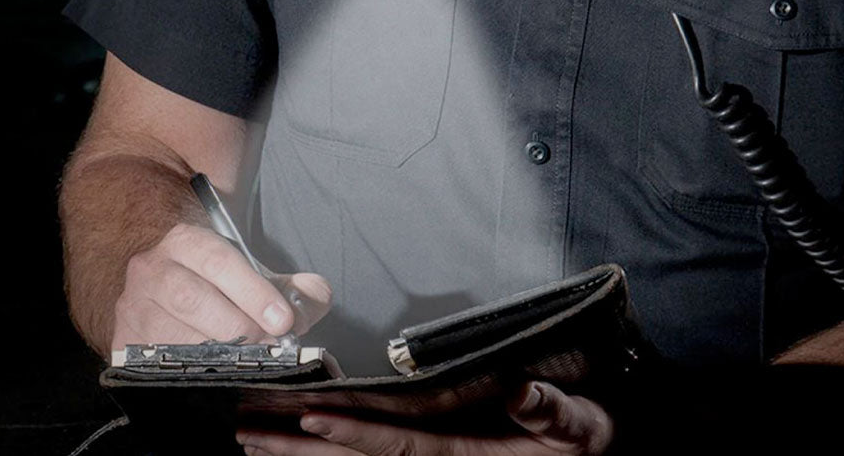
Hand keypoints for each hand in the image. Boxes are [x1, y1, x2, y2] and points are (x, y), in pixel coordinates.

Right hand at [111, 222, 331, 350]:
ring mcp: (132, 307)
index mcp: (187, 240)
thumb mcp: (259, 275)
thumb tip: (315, 300)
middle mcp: (152, 269)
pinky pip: (154, 364)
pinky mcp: (122, 343)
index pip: (220, 262)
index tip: (283, 320)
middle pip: (193, 299)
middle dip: (238, 326)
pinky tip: (214, 373)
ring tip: (246, 360)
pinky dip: (189, 371)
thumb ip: (296, 285)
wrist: (167, 287)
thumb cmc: (221, 283)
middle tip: (268, 344)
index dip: (254, 293)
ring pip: (172, 334)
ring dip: (215, 353)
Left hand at [236, 381, 614, 455]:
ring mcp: (436, 452)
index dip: (351, 432)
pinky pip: (380, 450)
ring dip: (306, 450)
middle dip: (303, 446)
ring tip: (255, 439)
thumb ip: (551, 413)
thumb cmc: (588, 437)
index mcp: (467, 449)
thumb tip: (516, 393)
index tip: (305, 416)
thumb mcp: (582, 427)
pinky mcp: (438, 445)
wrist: (595, 452)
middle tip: (248, 432)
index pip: (397, 442)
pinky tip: (305, 439)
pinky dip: (338, 446)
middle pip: (361, 455)